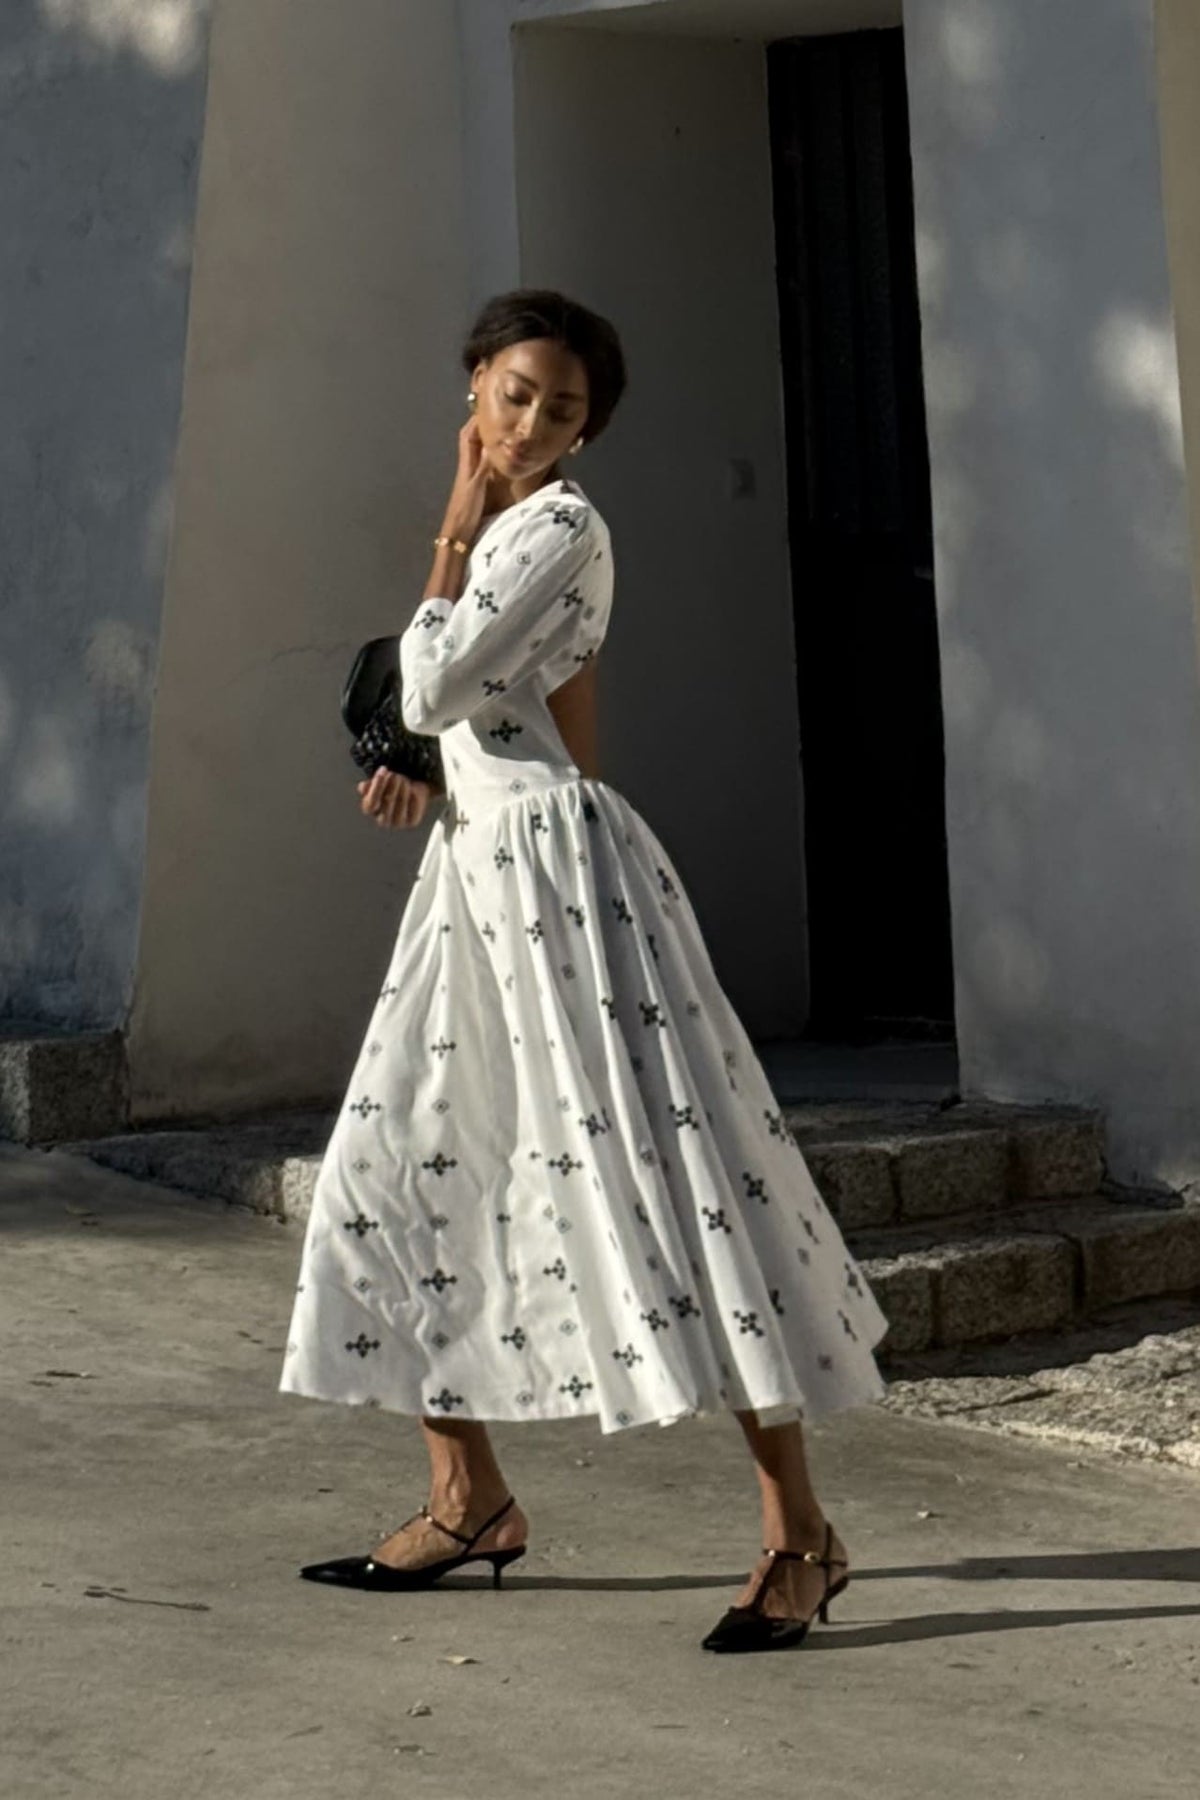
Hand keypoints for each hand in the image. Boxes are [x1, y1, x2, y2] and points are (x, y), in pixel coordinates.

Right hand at [358, 768, 432, 828]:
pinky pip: (413, 810)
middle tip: (396, 775)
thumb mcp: (380, 781)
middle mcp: (382, 819)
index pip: (370, 803)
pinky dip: (413, 798)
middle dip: (391, 787)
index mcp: (370, 809)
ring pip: (400, 807)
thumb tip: (363, 786)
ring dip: (402, 791)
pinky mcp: (412, 821)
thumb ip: (371, 783)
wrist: (411, 790)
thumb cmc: (391, 785)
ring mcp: (397, 822)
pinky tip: (413, 789)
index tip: (383, 771)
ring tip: (404, 780)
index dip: (377, 787)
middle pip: (386, 804)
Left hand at [439, 417, 490, 544]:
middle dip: (479, 424)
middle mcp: (467, 467)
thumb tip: (494, 444)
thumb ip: (486, 465)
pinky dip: (488, 455)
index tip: (485, 406)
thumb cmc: (466, 511)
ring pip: (476, 451)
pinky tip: (497, 456)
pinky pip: (481, 464)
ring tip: (498, 430)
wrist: (457, 534)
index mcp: (466, 464)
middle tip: (493, 414)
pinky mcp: (474, 487)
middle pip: (470, 439)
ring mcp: (470, 477)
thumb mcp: (478, 485)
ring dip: (484, 439)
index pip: (468, 435)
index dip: (476, 420)